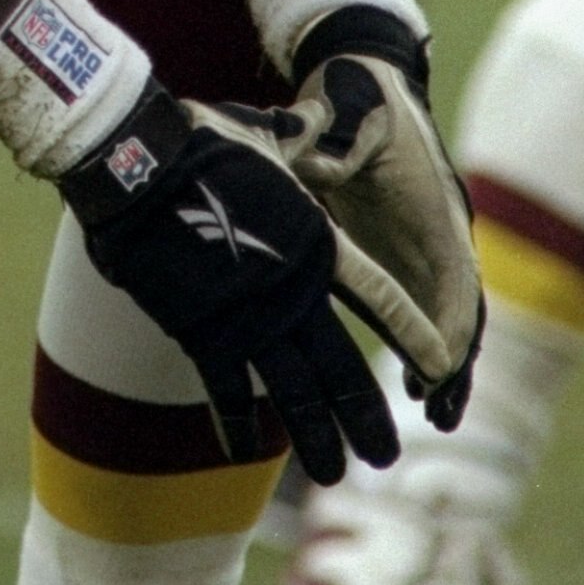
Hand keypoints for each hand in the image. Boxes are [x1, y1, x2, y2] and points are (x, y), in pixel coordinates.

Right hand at [59, 84, 403, 486]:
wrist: (142, 166)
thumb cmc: (202, 141)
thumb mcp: (266, 134)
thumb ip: (302, 138)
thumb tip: (320, 111)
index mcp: (315, 243)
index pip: (380, 300)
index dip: (413, 336)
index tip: (442, 368)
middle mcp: (291, 291)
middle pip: (341, 367)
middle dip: (366, 416)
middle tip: (387, 456)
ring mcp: (247, 318)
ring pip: (294, 393)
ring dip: (317, 437)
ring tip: (338, 473)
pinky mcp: (202, 330)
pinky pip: (226, 389)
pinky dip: (236, 424)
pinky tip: (246, 455)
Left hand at [286, 6, 482, 429]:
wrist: (363, 75)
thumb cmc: (349, 98)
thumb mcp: (337, 117)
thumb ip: (326, 144)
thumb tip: (315, 164)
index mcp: (432, 204)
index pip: (455, 280)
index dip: (448, 329)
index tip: (437, 374)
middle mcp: (443, 228)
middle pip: (461, 306)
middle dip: (455, 359)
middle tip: (441, 412)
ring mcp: (430, 239)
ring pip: (448, 310)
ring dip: (445, 358)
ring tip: (435, 410)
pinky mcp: (409, 244)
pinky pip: (424, 300)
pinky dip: (424, 338)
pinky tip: (410, 378)